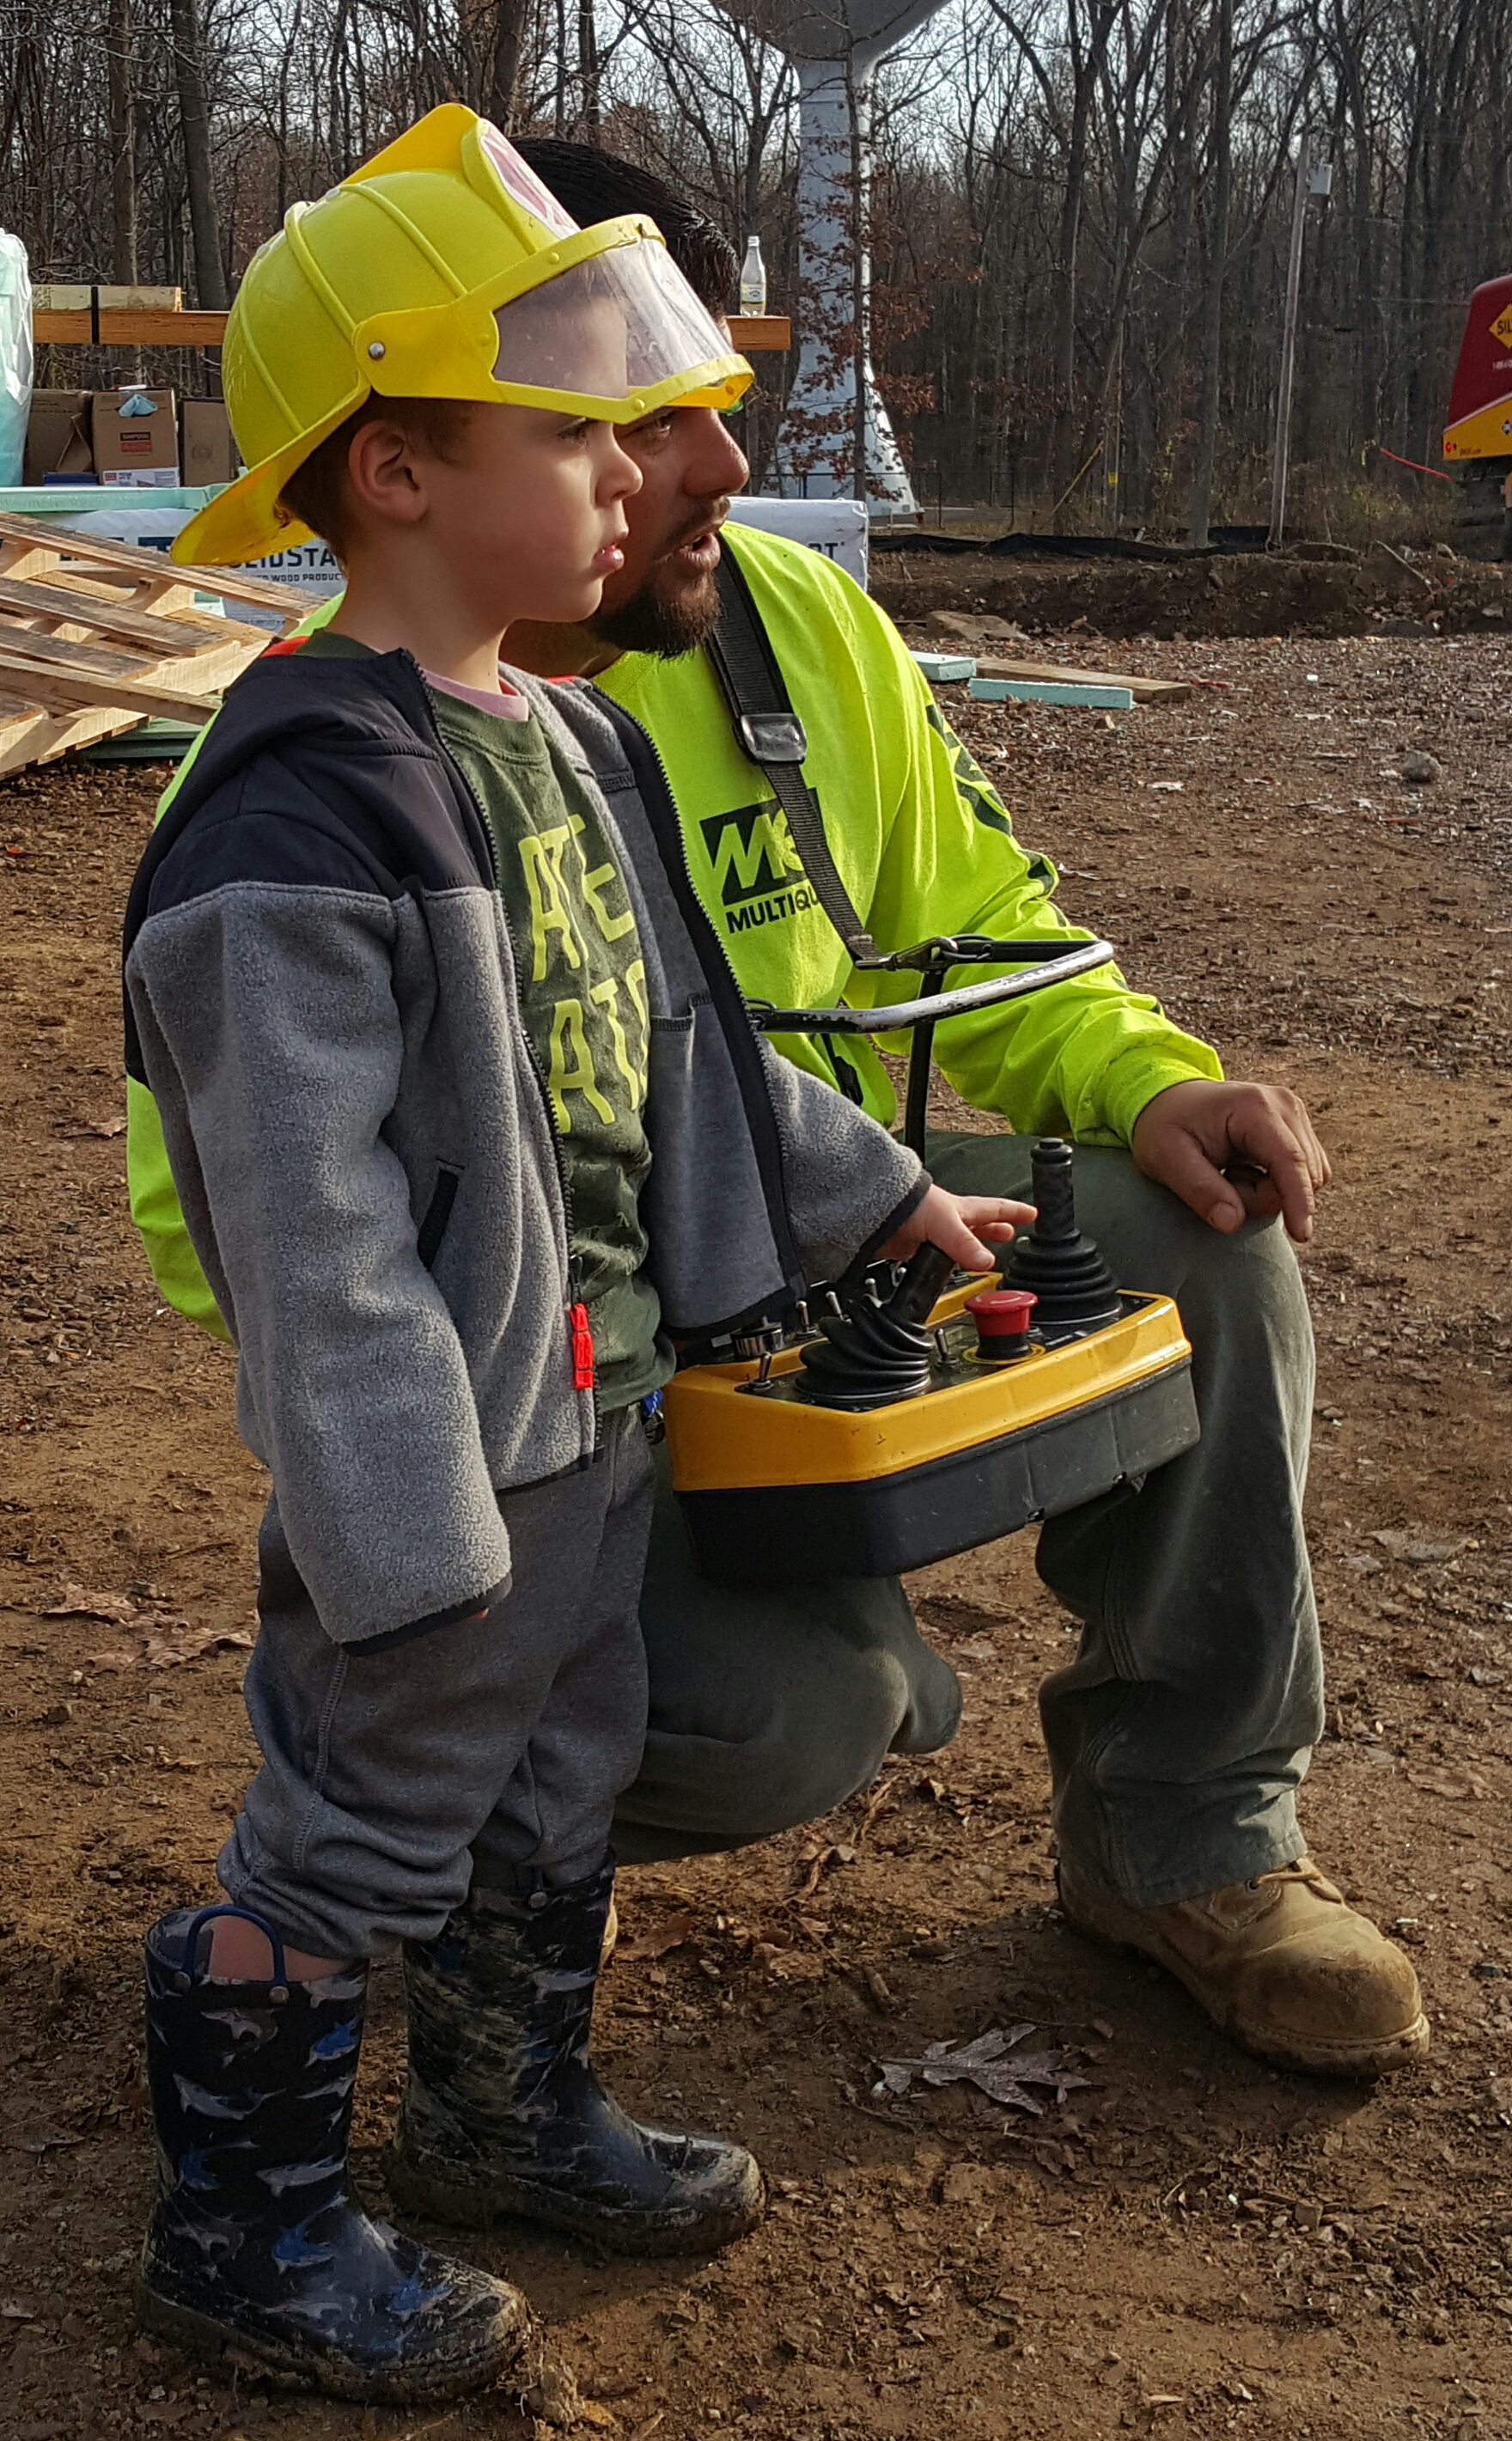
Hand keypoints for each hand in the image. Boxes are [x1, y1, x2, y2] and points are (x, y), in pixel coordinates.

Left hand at [879, 1184, 1034, 1271]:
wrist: (872, 1209)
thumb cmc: (907, 1202)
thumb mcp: (944, 1222)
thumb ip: (964, 1244)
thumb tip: (986, 1261)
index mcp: (961, 1210)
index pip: (995, 1209)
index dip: (1014, 1211)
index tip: (1032, 1213)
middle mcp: (947, 1221)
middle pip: (978, 1225)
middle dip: (994, 1229)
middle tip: (1009, 1234)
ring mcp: (930, 1234)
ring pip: (958, 1243)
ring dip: (970, 1249)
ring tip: (982, 1258)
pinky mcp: (912, 1248)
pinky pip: (935, 1258)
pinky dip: (944, 1263)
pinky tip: (945, 1268)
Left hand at [1131, 1078, 1329, 1241]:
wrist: (1169, 1101)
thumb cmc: (1165, 1126)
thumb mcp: (1166, 1158)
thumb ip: (1200, 1190)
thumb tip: (1232, 1223)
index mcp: (1254, 1107)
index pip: (1289, 1159)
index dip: (1298, 1199)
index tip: (1301, 1235)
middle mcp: (1284, 1105)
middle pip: (1301, 1174)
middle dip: (1261, 1197)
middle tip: (1220, 1182)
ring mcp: (1295, 1115)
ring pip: (1307, 1177)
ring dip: (1267, 1192)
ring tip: (1229, 1174)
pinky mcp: (1297, 1128)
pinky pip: (1304, 1174)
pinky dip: (1276, 1185)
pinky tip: (1245, 1171)